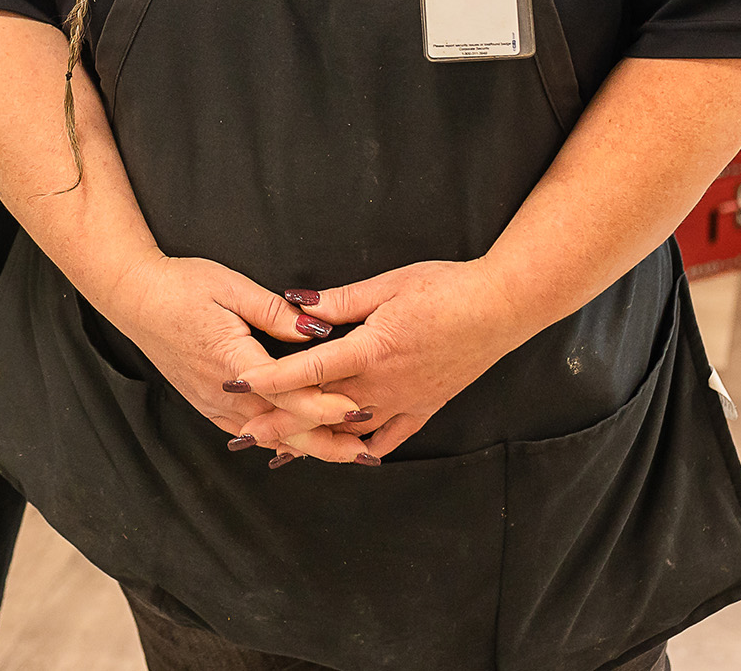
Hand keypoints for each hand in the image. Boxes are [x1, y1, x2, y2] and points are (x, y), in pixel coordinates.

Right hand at [99, 254, 379, 465]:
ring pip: (266, 437)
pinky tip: (300, 443)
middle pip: (282, 430)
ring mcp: (212, 403)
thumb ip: (276, 313)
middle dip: (327, 444)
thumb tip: (315, 330)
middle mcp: (223, 393)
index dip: (326, 407)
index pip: (288, 395)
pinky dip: (278, 440)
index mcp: (234, 362)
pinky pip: (248, 431)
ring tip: (344, 453)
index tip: (359, 413)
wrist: (134, 297)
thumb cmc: (182, 285)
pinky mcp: (206, 404)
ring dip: (306, 446)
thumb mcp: (232, 287)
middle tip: (366, 454)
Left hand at [229, 260, 528, 457]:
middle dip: (281, 422)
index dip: (270, 379)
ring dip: (315, 441)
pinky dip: (364, 447)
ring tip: (282, 452)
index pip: (309, 370)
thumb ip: (339, 302)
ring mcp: (406, 401)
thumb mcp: (387, 286)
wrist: (501, 307)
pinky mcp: (425, 407)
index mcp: (371, 350)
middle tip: (243, 435)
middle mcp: (385, 384)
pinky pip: (390, 437)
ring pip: (351, 430)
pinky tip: (348, 455)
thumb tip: (296, 305)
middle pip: (322, 408)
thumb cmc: (445, 288)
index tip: (239, 386)